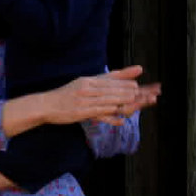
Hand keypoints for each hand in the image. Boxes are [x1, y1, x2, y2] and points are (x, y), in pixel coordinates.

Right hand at [41, 66, 159, 125]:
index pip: (112, 80)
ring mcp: (84, 100)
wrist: (46, 105)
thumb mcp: (84, 83)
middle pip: (114, 89)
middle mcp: (88, 88)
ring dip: (125, 102)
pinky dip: (111, 116)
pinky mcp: (80, 112)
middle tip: (149, 94)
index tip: (143, 86)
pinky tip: (121, 119)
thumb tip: (118, 75)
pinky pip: (99, 114)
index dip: (128, 83)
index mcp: (89, 80)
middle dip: (132, 92)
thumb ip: (103, 79)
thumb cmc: (66, 95)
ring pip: (109, 100)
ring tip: (139, 102)